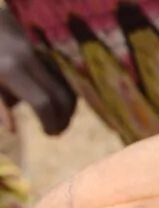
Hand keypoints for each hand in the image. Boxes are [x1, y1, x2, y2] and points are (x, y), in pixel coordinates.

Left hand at [0, 10, 74, 133]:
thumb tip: (13, 130)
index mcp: (11, 70)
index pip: (43, 103)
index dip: (50, 122)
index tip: (49, 134)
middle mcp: (31, 59)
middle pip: (61, 95)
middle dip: (64, 117)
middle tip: (57, 130)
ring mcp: (40, 49)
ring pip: (68, 83)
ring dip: (69, 104)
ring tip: (60, 117)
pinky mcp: (44, 44)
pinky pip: (64, 70)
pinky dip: (66, 87)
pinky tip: (58, 98)